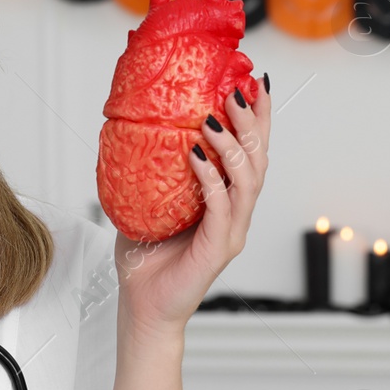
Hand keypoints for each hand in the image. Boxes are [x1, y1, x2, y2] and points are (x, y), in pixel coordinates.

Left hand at [115, 81, 271, 332]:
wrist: (142, 307)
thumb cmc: (146, 259)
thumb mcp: (148, 203)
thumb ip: (151, 171)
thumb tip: (132, 127)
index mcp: (227, 201)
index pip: (251, 153)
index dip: (258, 119)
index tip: (255, 82)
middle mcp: (236, 214)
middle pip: (258, 160)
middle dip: (251, 122)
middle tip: (236, 91)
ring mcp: (231, 231)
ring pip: (247, 181)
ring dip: (233, 146)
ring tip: (215, 119)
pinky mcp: (218, 249)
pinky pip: (222, 207)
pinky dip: (211, 178)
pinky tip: (197, 156)